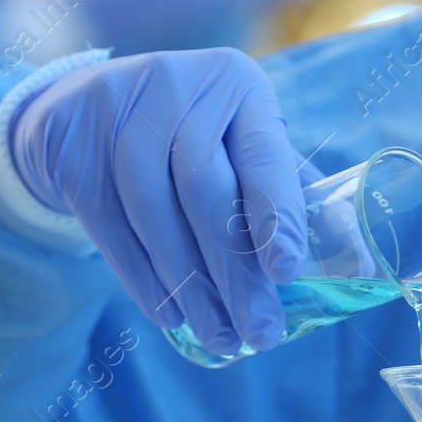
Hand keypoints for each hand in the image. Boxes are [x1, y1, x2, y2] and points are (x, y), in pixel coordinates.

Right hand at [10, 49, 307, 352]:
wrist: (80, 107)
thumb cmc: (188, 134)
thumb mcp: (239, 140)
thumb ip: (286, 188)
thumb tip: (349, 255)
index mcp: (238, 84)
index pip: (263, 157)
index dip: (277, 215)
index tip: (289, 272)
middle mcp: (178, 87)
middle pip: (207, 194)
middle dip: (236, 275)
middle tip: (262, 334)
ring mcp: (117, 113)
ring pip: (155, 216)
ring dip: (191, 289)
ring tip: (221, 337)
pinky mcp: (73, 147)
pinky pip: (111, 229)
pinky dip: (144, 281)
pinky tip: (172, 316)